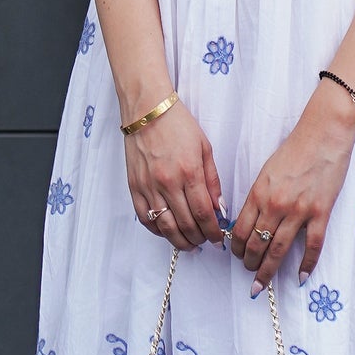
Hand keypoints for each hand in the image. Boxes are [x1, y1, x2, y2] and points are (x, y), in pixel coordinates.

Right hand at [124, 101, 226, 250]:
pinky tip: (168, 232)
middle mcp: (168, 182)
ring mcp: (149, 186)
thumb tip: (219, 208)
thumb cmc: (178, 125)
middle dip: (198, 238)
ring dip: (179, 240)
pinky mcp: (135, 187)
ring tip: (189, 244)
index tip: (217, 238)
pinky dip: (157, 230)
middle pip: (185, 224)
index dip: (212, 231)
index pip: (203, 213)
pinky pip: (145, 218)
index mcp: (189, 172)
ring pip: (165, 226)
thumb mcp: (205, 148)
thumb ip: (212, 181)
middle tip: (205, 242)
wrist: (147, 110)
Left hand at [229, 83, 354, 292]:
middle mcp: (275, 205)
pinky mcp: (321, 212)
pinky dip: (306, 264)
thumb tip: (250, 221)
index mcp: (259, 193)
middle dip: (250, 264)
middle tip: (250, 275)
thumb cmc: (294, 149)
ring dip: (268, 270)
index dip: (236, 248)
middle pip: (256, 244)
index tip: (237, 256)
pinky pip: (312, 245)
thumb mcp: (266, 171)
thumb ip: (258, 196)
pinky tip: (301, 276)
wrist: (324, 134)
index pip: (240, 230)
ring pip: (278, 250)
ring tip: (263, 283)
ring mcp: (299, 211)